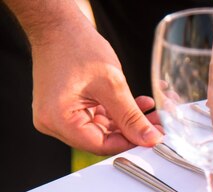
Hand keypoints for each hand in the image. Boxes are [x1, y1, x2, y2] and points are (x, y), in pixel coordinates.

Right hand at [29, 17, 161, 154]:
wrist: (58, 25)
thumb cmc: (75, 46)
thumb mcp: (111, 85)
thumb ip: (131, 116)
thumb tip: (149, 138)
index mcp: (59, 120)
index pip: (101, 145)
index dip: (130, 143)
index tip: (152, 138)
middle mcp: (54, 122)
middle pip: (102, 139)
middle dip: (132, 131)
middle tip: (157, 125)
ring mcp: (60, 116)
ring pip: (103, 129)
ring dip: (128, 121)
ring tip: (152, 112)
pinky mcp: (68, 108)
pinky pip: (97, 117)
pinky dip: (118, 112)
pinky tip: (138, 104)